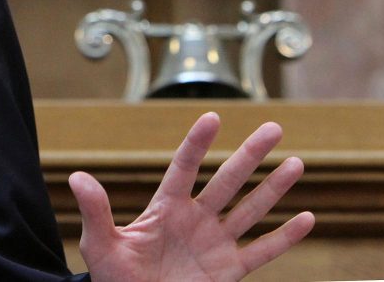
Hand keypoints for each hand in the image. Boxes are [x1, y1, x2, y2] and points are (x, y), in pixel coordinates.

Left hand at [71, 112, 314, 281]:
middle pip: (226, 181)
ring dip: (273, 188)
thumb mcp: (100, 244)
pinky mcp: (228, 272)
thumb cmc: (113, 277)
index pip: (183, 168)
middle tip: (273, 127)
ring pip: (250, 210)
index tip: (212, 117)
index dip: (197, 143)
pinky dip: (284, 237)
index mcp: (164, 208)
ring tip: (296, 162)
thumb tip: (76, 176)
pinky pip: (261, 252)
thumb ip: (94, 211)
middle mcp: (194, 220)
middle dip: (249, 155)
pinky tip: (307, 218)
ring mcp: (214, 244)